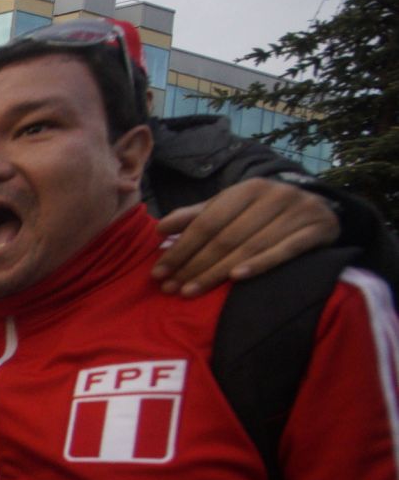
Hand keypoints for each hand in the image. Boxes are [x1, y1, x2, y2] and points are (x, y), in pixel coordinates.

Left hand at [153, 178, 341, 295]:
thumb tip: (159, 228)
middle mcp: (274, 196)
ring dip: (217, 272)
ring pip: (250, 247)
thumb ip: (196, 217)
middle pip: (226, 237)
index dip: (181, 248)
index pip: (207, 222)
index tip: (159, 272)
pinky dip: (260, 265)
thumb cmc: (264, 212)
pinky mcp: (317, 229)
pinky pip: (284, 251)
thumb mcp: (231, 208)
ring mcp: (298, 212)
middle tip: (170, 288)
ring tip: (190, 291)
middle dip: (194, 265)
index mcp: (247, 189)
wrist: (320, 210)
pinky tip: (235, 279)